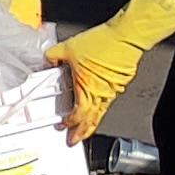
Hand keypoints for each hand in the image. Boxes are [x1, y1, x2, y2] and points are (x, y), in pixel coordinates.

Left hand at [50, 0, 174, 141]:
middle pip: (93, 119)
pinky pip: (110, 96)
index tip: (65, 126)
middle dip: (84, 131)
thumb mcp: (67, 48)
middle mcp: (102, 93)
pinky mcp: (122, 81)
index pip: (78, 114)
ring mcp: (114, 88)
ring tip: (86, 124)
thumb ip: (54, 57)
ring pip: (102, 108)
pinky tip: (97, 100)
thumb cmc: (102, 42)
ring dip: (93, 118)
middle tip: (77, 139)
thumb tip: (48, 61)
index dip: (71, 123)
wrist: (126, 35)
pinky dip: (102, 102)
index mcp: (87, 88)